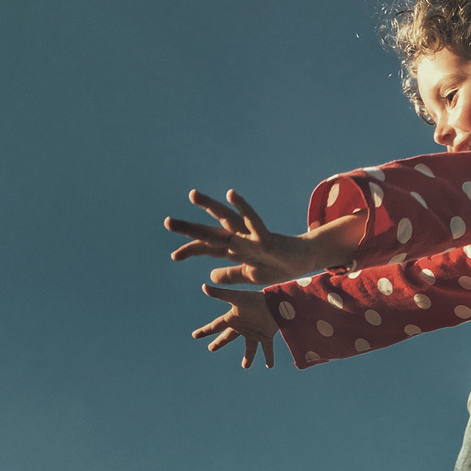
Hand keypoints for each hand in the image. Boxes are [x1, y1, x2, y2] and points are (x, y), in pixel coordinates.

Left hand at [166, 189, 321, 285]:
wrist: (303, 262)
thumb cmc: (277, 265)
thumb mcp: (250, 276)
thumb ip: (231, 275)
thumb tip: (210, 277)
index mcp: (235, 249)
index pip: (208, 247)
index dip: (191, 249)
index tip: (174, 256)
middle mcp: (239, 239)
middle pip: (211, 232)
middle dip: (190, 228)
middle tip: (167, 223)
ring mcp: (251, 237)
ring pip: (227, 219)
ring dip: (210, 207)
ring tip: (193, 195)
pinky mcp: (266, 237)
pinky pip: (253, 220)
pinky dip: (243, 206)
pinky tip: (231, 194)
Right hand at [191, 284, 278, 368]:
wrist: (275, 302)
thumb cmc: (254, 299)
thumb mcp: (235, 297)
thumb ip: (220, 294)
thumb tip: (203, 286)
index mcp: (233, 319)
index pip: (215, 326)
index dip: (205, 331)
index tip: (194, 335)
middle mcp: (242, 327)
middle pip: (228, 337)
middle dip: (219, 343)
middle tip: (211, 348)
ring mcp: (254, 332)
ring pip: (250, 348)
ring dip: (248, 357)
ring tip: (245, 366)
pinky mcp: (266, 336)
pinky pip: (267, 349)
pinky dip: (269, 357)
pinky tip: (269, 366)